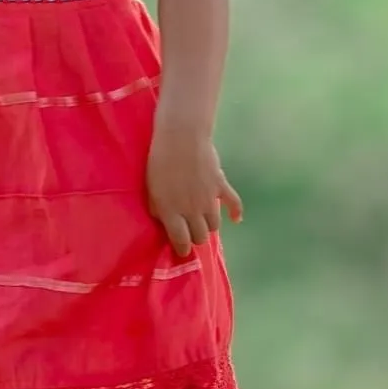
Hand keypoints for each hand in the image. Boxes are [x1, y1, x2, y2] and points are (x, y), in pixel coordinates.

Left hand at [145, 123, 242, 259]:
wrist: (181, 138)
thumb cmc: (159, 162)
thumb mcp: (151, 189)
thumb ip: (158, 208)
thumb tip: (164, 220)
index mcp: (172, 212)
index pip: (181, 241)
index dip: (181, 249)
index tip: (181, 249)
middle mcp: (192, 211)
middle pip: (200, 237)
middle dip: (195, 237)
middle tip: (191, 231)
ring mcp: (208, 200)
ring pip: (214, 226)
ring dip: (209, 225)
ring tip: (203, 220)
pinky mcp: (220, 186)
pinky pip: (234, 203)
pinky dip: (236, 212)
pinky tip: (236, 219)